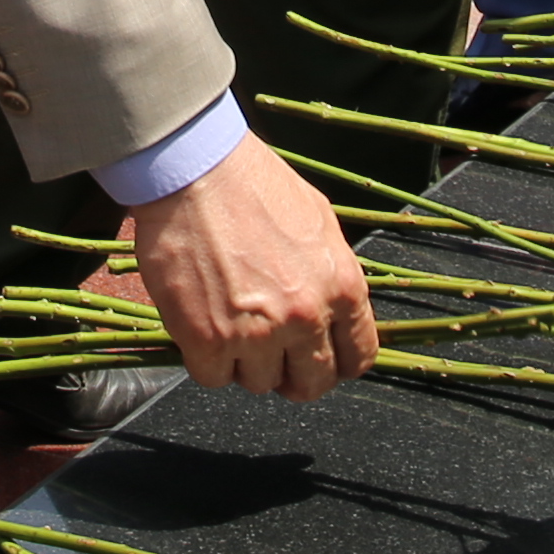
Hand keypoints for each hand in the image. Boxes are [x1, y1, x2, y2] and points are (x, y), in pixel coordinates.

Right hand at [119, 132, 377, 398]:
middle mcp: (305, 316)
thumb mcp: (319, 222)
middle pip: (311, 383)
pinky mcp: (207, 338)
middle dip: (293, 374)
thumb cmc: (254, 184)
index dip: (337, 364)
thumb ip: (332, 275)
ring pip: (259, 383)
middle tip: (272, 354)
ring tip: (230, 322)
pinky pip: (213, 377)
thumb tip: (333, 313)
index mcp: (342, 286)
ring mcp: (256, 332)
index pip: (358, 358)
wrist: (195, 169)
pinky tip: (202, 325)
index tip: (319, 360)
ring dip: (245, 362)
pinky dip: (207, 360)